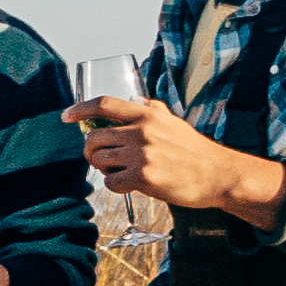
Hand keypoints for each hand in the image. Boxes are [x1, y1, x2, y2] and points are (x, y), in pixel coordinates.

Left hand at [72, 95, 277, 223]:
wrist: (219, 176)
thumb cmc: (195, 151)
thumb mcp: (174, 122)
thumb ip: (152, 110)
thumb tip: (136, 100)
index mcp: (148, 115)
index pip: (105, 104)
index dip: (80, 109)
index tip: (66, 116)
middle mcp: (142, 131)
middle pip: (94, 137)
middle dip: (90, 151)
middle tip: (100, 159)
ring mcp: (142, 155)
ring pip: (99, 161)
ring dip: (103, 169)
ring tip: (121, 171)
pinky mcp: (144, 178)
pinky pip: (110, 182)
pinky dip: (114, 185)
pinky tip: (129, 184)